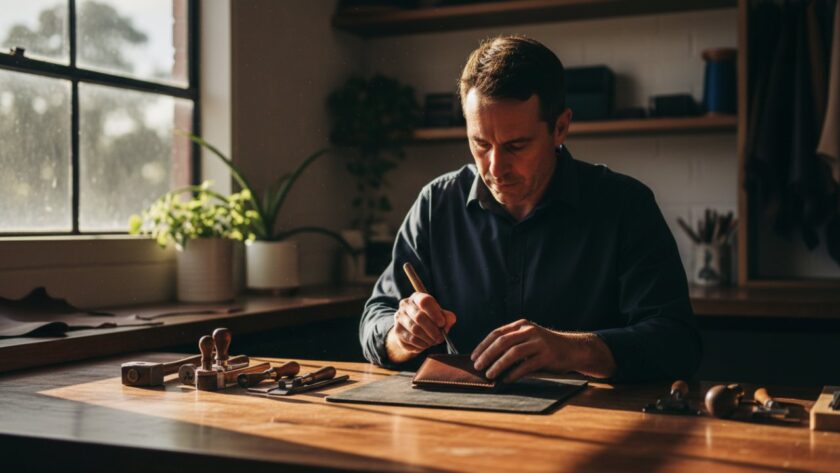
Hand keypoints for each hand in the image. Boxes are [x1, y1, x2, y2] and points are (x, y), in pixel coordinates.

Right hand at [386, 292, 455, 361]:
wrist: (412, 330)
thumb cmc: (429, 320)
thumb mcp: (440, 315)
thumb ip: (447, 317)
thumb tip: (449, 321)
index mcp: (417, 297)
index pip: (425, 301)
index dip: (435, 313)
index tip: (442, 323)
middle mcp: (405, 305)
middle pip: (419, 317)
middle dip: (433, 330)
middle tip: (441, 338)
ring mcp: (399, 318)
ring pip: (415, 330)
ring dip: (428, 339)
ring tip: (434, 341)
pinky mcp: (397, 331)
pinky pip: (411, 340)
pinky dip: (421, 344)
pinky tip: (426, 344)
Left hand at [471, 319, 615, 382]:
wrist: (573, 349)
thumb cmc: (545, 346)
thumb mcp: (528, 338)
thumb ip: (512, 343)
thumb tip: (487, 358)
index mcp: (521, 325)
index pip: (497, 333)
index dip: (483, 345)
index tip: (473, 357)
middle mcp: (529, 331)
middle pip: (503, 342)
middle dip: (487, 355)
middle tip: (478, 366)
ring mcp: (539, 342)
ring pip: (513, 353)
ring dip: (498, 365)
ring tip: (489, 374)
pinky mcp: (547, 356)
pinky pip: (526, 365)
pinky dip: (514, 373)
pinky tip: (506, 379)